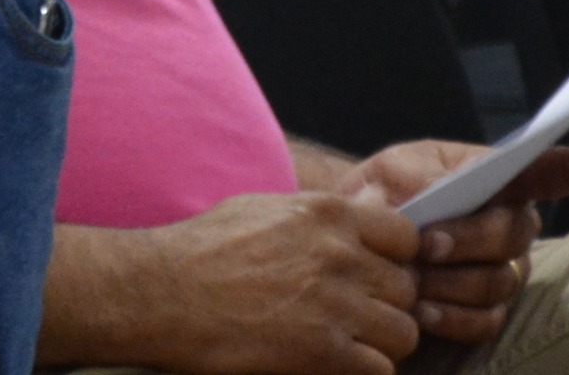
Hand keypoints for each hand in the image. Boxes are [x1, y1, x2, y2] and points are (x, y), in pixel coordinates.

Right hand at [104, 190, 435, 374]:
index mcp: (328, 214)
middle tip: (356, 316)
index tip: (376, 275)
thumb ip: (317, 219)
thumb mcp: (264, 209)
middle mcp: (341, 255)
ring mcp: (337, 304)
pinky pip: (380, 369)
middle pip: (406, 287)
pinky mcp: (325, 352)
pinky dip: (364, 369)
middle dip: (385, 303)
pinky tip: (335, 364)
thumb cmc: (202, 249)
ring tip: (349, 344)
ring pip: (403, 331)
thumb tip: (352, 226)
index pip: (405, 236)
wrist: (162, 293)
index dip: (394, 259)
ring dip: (381, 341)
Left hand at [330, 141, 568, 347]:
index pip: (542, 171)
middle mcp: (511, 225)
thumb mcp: (391, 171)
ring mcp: (505, 271)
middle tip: (427, 243)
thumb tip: (431, 196)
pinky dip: (451, 318)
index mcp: (495, 180)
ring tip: (412, 278)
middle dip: (470, 239)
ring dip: (451, 282)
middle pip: (513, 235)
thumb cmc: (384, 193)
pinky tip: (422, 311)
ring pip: (497, 282)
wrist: (360, 235)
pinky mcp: (488, 312)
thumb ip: (413, 180)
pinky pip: (484, 323)